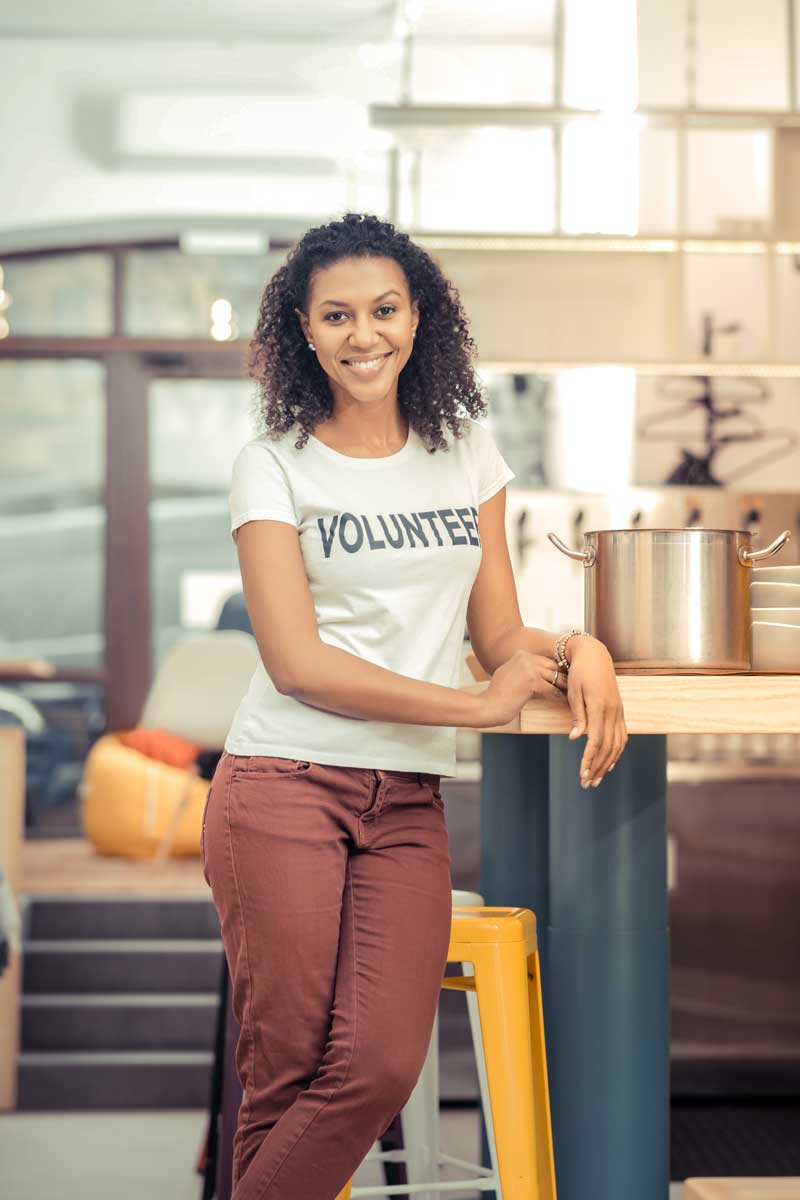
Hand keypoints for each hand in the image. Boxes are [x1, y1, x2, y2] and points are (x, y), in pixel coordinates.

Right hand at [474, 649, 565, 727]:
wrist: (488, 706)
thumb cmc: (498, 695)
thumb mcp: (510, 674)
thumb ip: (525, 670)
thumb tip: (541, 673)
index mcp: (521, 654)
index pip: (546, 661)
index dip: (558, 671)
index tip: (567, 679)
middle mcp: (526, 657)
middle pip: (553, 667)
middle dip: (564, 678)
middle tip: (575, 688)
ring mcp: (529, 668)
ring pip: (555, 677)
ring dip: (565, 688)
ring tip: (573, 696)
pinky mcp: (532, 681)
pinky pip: (552, 689)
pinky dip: (559, 697)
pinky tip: (564, 703)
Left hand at [564, 637, 627, 788]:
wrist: (594, 654)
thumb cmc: (579, 672)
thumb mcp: (573, 692)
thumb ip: (577, 716)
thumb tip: (575, 738)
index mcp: (600, 706)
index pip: (596, 741)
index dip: (589, 760)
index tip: (582, 775)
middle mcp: (613, 711)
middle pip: (608, 747)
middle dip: (597, 767)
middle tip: (586, 784)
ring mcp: (619, 711)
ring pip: (617, 744)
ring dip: (607, 764)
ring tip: (597, 778)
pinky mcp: (620, 711)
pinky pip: (622, 736)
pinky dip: (616, 751)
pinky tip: (609, 762)